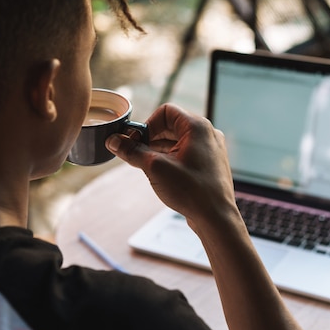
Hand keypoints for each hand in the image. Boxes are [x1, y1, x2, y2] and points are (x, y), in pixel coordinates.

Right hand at [106, 104, 238, 225]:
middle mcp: (207, 134)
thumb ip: (132, 151)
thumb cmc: (191, 190)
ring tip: (147, 167)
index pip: (165, 111)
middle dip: (150, 138)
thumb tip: (113, 141)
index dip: (147, 125)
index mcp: (197, 127)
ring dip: (158, 150)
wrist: (216, 218)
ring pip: (177, 141)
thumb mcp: (155, 168)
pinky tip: (161, 175)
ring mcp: (210, 149)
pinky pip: (186, 153)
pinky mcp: (209, 164)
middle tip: (137, 155)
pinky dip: (171, 159)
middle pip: (171, 126)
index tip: (136, 142)